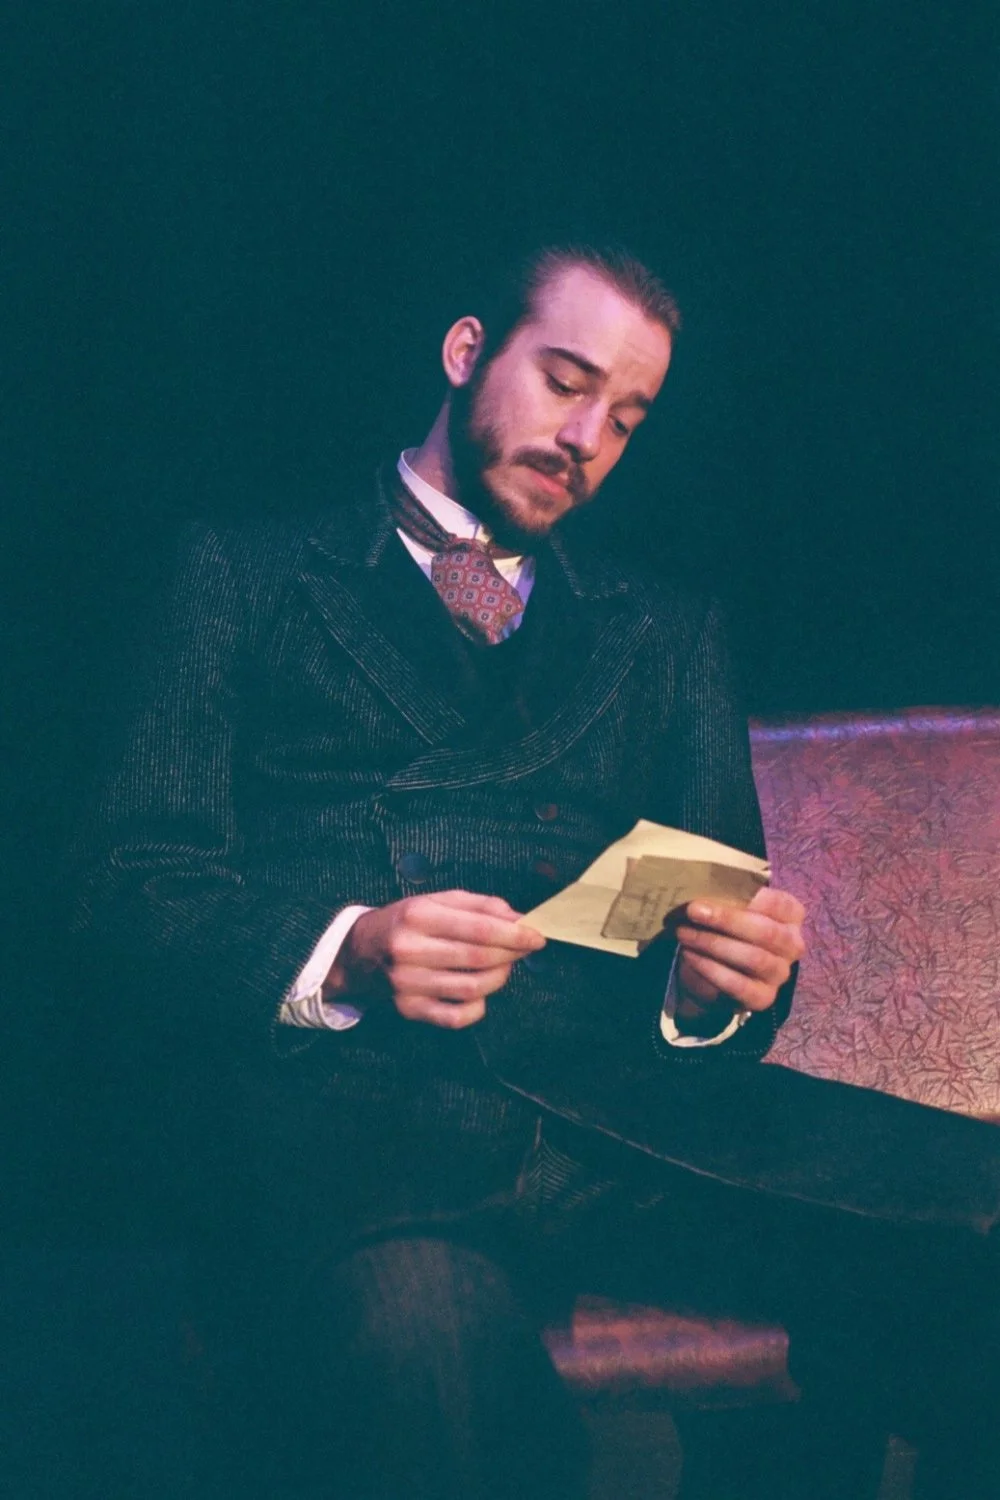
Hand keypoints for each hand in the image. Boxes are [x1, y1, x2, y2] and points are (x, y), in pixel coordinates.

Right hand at [323, 889, 545, 1029]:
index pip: (478, 929)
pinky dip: (479, 1007)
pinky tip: (481, 991)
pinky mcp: (409, 1009)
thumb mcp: (435, 901)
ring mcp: (408, 984)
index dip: (514, 934)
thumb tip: (516, 917)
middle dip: (512, 954)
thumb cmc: (405, 922)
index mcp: (418, 917)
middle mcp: (410, 951)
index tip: (537, 936)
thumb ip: (478, 905)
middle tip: (526, 948)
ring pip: (472, 988)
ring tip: (504, 965)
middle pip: (478, 958)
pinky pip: (456, 1017)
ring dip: (499, 978)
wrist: (358, 953)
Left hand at [673, 885, 805, 1022]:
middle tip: (692, 910)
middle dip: (726, 920)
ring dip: (713, 944)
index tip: (718, 890)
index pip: (778, 903)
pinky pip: (739, 985)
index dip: (748, 896)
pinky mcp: (764, 998)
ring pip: (753, 958)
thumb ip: (726, 895)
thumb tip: (703, 881)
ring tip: (684, 933)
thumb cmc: (723, 928)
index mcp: (791, 915)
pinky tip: (689, 956)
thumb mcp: (727, 907)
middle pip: (766, 932)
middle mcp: (793, 945)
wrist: (712, 971)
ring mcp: (780, 974)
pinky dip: (711, 969)